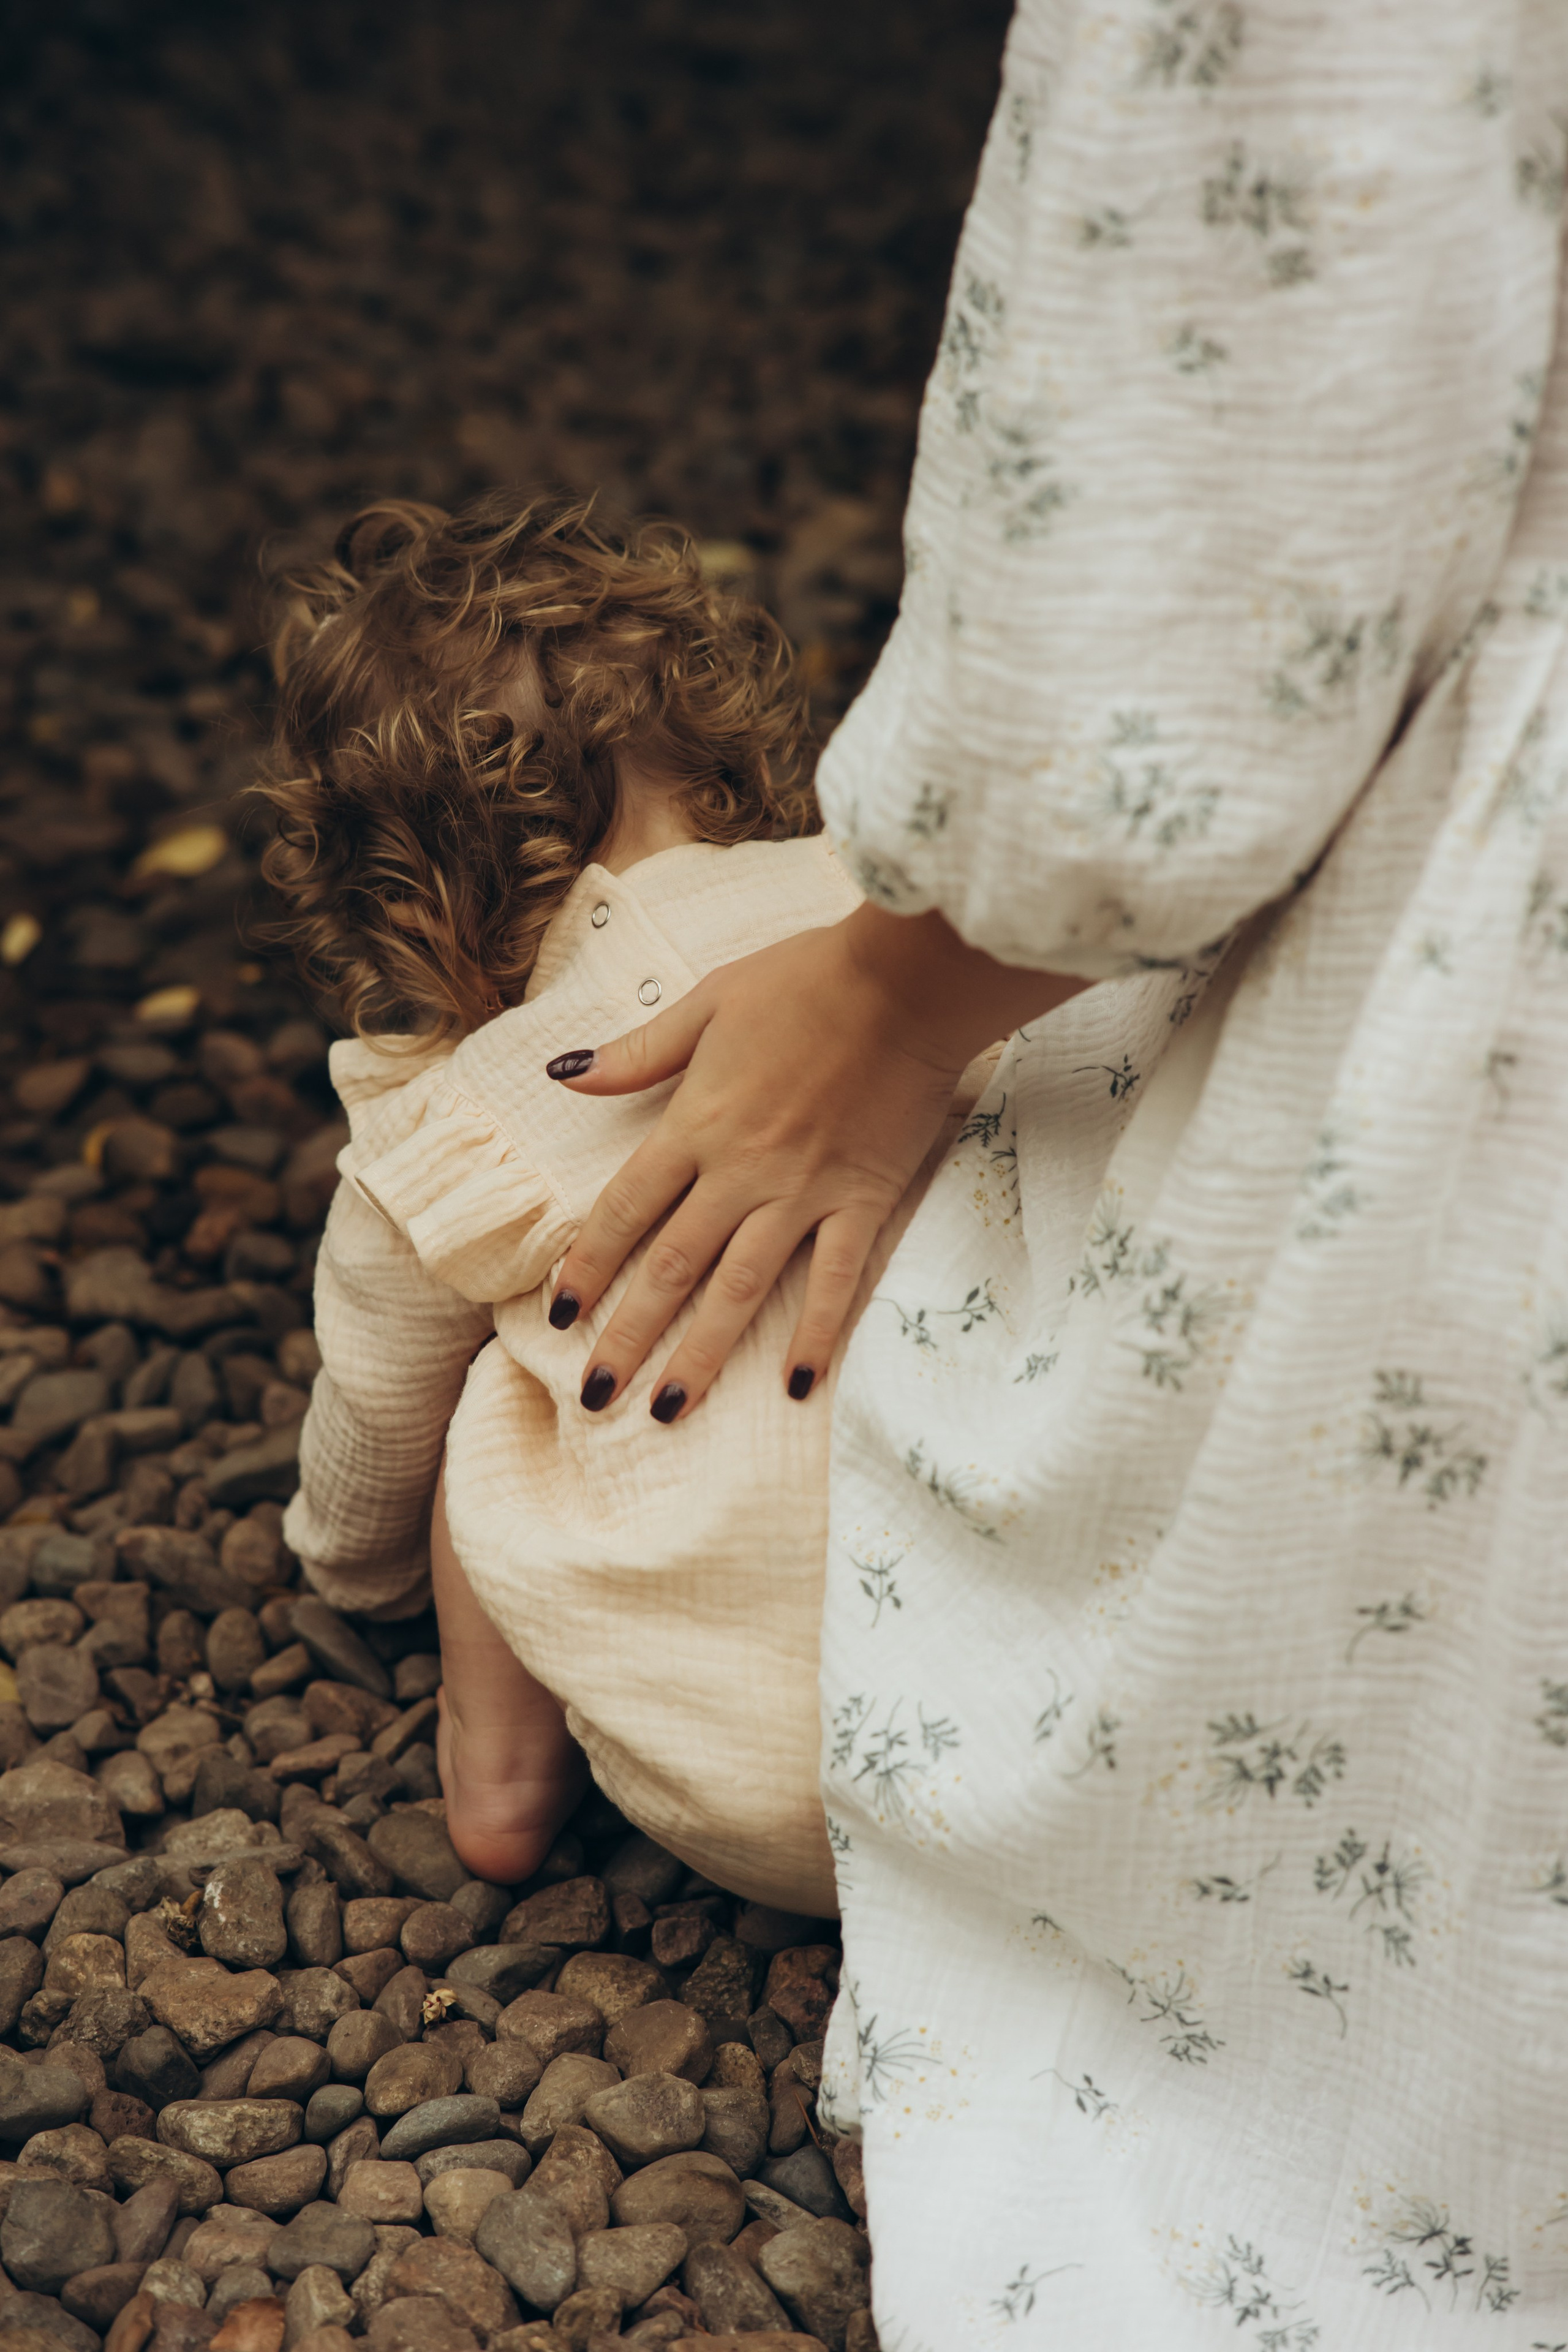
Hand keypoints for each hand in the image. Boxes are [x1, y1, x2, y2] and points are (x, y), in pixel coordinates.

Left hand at [545, 902, 1083, 1418]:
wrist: (907, 980)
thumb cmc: (807, 980)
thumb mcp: (709, 1000)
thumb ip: (639, 1052)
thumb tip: (565, 1073)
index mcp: (696, 1123)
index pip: (625, 1210)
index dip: (588, 1266)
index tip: (560, 1316)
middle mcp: (740, 1171)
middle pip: (671, 1266)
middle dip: (629, 1336)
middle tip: (597, 1395)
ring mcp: (803, 1193)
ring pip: (740, 1289)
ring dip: (702, 1354)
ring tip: (668, 1410)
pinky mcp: (863, 1201)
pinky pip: (834, 1281)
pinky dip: (815, 1333)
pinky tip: (796, 1386)